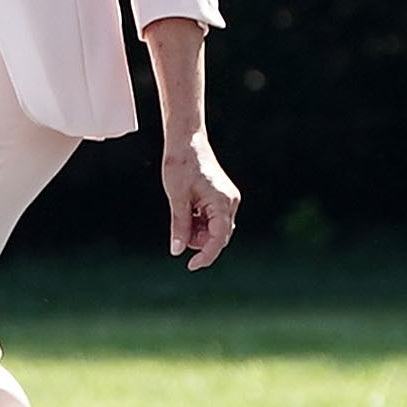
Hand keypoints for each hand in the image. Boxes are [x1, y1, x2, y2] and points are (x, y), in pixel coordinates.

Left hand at [162, 133, 240, 269]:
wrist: (186, 140)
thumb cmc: (181, 165)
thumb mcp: (177, 198)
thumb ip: (180, 226)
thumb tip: (178, 251)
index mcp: (222, 202)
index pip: (218, 238)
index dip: (206, 255)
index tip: (191, 266)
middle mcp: (229, 201)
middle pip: (219, 236)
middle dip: (199, 241)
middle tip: (179, 233)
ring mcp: (227, 198)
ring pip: (216, 228)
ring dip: (199, 232)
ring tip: (182, 217)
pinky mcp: (221, 196)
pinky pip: (214, 218)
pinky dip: (200, 222)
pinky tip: (188, 212)